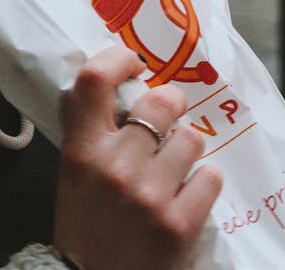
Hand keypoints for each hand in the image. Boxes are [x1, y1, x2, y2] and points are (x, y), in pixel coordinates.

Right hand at [53, 46, 222, 269]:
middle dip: (171, 102)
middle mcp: (115, 167)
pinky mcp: (180, 223)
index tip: (132, 63)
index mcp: (81, 151)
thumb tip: (110, 81)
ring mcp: (149, 195)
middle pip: (159, 102)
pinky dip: (204, 182)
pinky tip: (190, 191)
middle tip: (170, 111)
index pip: (94, 80)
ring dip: (187, 147)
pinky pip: (210, 177)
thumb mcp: (74, 172)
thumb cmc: (85, 225)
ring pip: (190, 139)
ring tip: (176, 164)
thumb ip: (88, 130)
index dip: (118, 59)